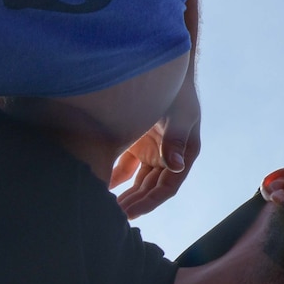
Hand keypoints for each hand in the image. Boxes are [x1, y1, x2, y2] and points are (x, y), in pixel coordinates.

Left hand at [112, 67, 199, 217]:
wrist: (161, 67)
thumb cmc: (175, 90)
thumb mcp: (178, 116)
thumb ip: (175, 141)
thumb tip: (175, 166)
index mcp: (184, 154)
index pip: (168, 186)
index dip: (150, 202)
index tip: (130, 213)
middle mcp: (170, 156)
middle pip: (152, 188)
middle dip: (135, 203)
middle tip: (112, 217)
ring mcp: (153, 150)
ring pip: (138, 181)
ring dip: (125, 194)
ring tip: (106, 208)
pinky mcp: (138, 143)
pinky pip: (125, 167)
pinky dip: (114, 177)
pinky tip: (100, 186)